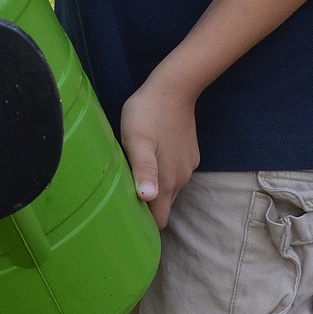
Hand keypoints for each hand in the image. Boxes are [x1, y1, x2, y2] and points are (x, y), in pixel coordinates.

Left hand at [120, 67, 200, 229]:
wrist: (174, 87)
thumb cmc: (147, 113)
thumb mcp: (137, 140)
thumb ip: (143, 170)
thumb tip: (148, 198)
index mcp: (166, 182)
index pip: (158, 221)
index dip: (144, 226)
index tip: (126, 221)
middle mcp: (180, 179)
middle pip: (162, 206)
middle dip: (146, 206)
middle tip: (122, 195)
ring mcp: (187, 166)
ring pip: (168, 189)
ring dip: (154, 187)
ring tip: (133, 173)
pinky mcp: (190, 154)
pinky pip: (175, 172)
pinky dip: (163, 171)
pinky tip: (151, 155)